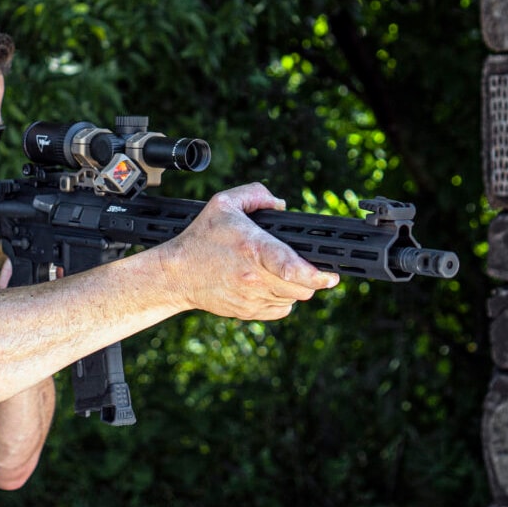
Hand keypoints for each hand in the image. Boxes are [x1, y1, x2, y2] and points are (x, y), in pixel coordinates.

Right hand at [157, 182, 338, 319]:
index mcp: (254, 249)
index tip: (330, 274)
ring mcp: (251, 298)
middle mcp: (254, 277)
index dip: (317, 275)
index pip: (293, 269)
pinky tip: (272, 286)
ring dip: (296, 288)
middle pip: (301, 288)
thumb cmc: (201, 238)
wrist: (177, 274)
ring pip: (293, 299)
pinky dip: (283, 300)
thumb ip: (256, 194)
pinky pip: (280, 310)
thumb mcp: (223, 203)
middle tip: (309, 268)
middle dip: (311, 279)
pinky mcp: (247, 312)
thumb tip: (281, 205)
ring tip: (285, 273)